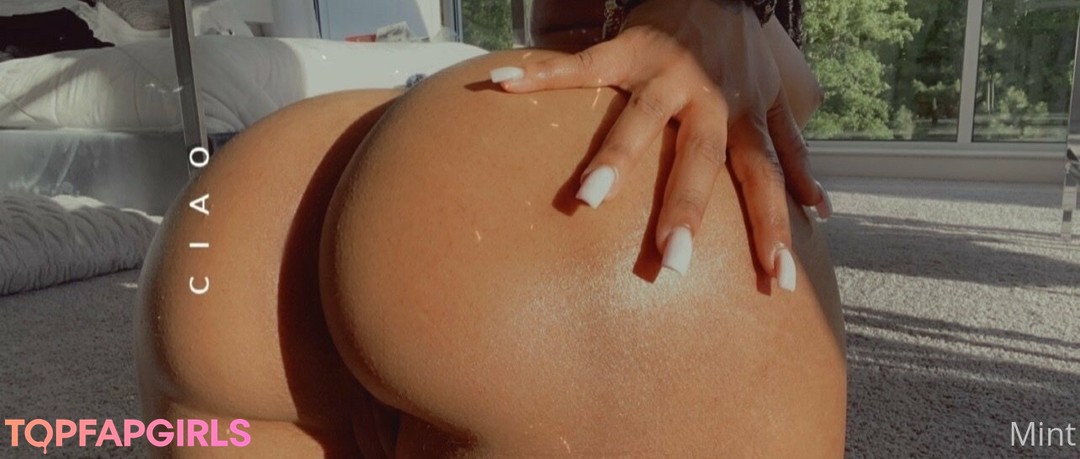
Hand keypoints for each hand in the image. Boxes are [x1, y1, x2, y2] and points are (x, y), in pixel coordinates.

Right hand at [490, 0, 829, 289]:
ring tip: (588, 200)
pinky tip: (504, 85)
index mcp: (742, 119)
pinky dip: (544, 75)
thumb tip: (820, 209)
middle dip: (685, 209)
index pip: (763, 180)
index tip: (779, 282)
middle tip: (670, 263)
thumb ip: (793, 155)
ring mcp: (664, 72)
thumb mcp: (772, 103)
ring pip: (641, 118)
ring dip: (616, 156)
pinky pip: (583, 65)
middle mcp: (707, 98)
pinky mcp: (627, 48)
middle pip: (699, 158)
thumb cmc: (741, 57)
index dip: (773, 228)